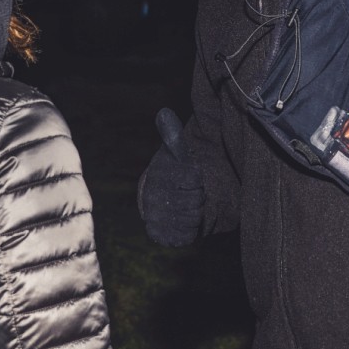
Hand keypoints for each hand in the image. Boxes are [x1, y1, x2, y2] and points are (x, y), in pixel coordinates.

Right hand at [137, 108, 204, 246]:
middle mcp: (150, 200)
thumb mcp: (178, 154)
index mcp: (154, 178)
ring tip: (190, 206)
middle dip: (198, 197)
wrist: (168, 200)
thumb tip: (164, 112)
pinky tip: (187, 221)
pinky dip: (191, 229)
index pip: (192, 181)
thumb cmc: (176, 173)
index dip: (197, 180)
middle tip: (192, 193)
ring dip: (197, 213)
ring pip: (192, 219)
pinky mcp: (160, 236)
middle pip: (194, 202)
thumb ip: (173, 137)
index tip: (193, 176)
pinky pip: (185, 235)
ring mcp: (154, 219)